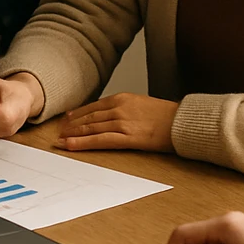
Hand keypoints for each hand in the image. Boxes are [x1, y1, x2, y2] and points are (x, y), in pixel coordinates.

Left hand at [55, 92, 177, 151]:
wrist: (184, 122)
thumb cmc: (168, 115)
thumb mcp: (142, 104)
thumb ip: (125, 108)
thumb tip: (112, 116)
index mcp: (123, 98)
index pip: (94, 106)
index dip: (78, 114)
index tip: (67, 119)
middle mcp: (119, 108)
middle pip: (89, 117)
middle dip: (71, 125)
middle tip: (59, 131)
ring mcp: (122, 122)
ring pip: (91, 128)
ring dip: (72, 134)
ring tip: (60, 140)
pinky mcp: (128, 138)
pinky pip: (100, 141)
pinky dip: (82, 143)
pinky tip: (70, 145)